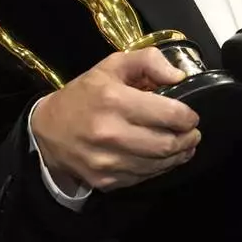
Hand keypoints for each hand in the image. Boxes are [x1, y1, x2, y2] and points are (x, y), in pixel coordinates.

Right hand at [31, 48, 199, 193]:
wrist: (48, 130)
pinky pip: (143, 178)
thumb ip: (148, 61)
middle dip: (188, 139)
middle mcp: (111, 133)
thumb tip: (179, 76)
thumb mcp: (113, 65)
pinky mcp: (105, 181)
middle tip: (193, 132)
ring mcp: (107, 162)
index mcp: (115, 100)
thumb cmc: (85, 94)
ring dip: (178, 156)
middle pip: (167, 144)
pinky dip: (158, 168)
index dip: (188, 117)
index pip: (168, 114)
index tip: (192, 116)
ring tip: (184, 145)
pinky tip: (162, 157)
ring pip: (158, 165)